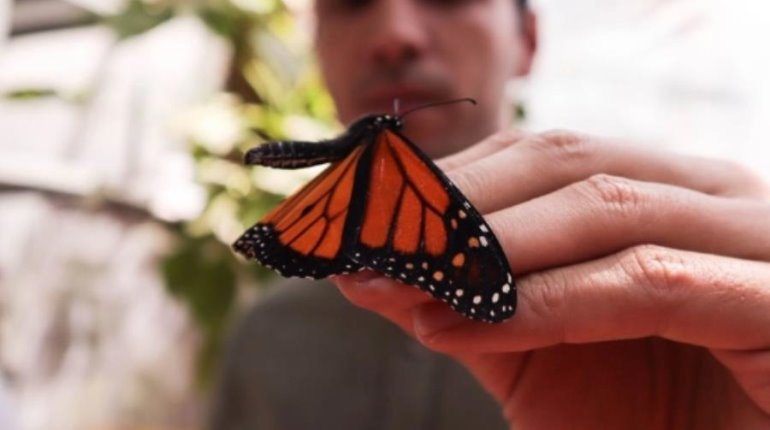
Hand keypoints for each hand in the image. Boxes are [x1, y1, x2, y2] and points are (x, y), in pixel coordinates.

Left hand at [332, 130, 769, 428]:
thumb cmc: (648, 415)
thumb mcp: (539, 349)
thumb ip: (468, 298)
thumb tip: (371, 267)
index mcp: (666, 192)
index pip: (546, 155)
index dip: (451, 178)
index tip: (366, 210)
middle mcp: (715, 198)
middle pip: (570, 164)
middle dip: (457, 203)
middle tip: (368, 241)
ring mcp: (757, 241)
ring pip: (606, 209)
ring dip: (487, 246)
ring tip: (404, 282)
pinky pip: (645, 282)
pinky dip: (545, 301)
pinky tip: (464, 324)